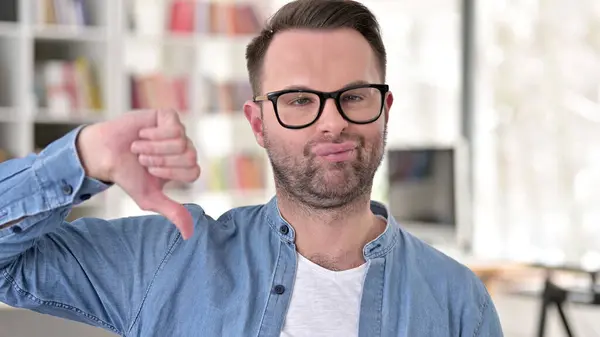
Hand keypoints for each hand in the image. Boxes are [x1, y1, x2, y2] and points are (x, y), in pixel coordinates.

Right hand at [77, 109, 199, 238]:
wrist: (105, 154)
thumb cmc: (127, 175)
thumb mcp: (150, 198)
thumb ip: (172, 212)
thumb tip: (190, 234)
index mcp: (183, 167)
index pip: (194, 171)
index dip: (171, 172)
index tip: (150, 171)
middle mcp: (184, 148)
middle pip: (190, 157)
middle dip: (162, 161)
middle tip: (143, 160)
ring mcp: (177, 131)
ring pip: (181, 143)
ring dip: (155, 149)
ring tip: (138, 149)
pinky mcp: (168, 117)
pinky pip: (174, 128)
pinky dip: (154, 136)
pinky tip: (141, 135)